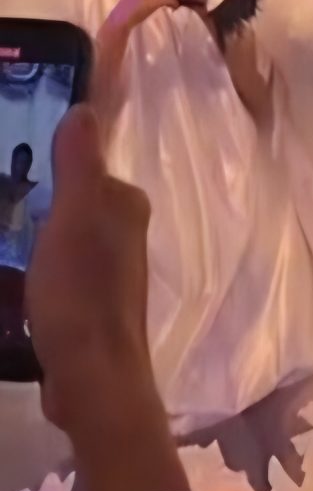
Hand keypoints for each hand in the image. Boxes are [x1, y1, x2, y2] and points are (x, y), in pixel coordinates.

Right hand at [26, 109, 184, 490]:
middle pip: (65, 201)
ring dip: (22, 237)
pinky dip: (24, 271)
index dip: (43, 160)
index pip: (80, 164)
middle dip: (28, 199)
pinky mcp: (82, 308)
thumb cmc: (82, 293)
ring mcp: (103, 275)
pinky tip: (4, 276)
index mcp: (123, 206)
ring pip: (54, 238)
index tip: (7, 158)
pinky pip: (47, 274)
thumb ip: (79, 164)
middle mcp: (122, 235)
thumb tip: (84, 109)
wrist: (91, 381)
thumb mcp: (75, 217)